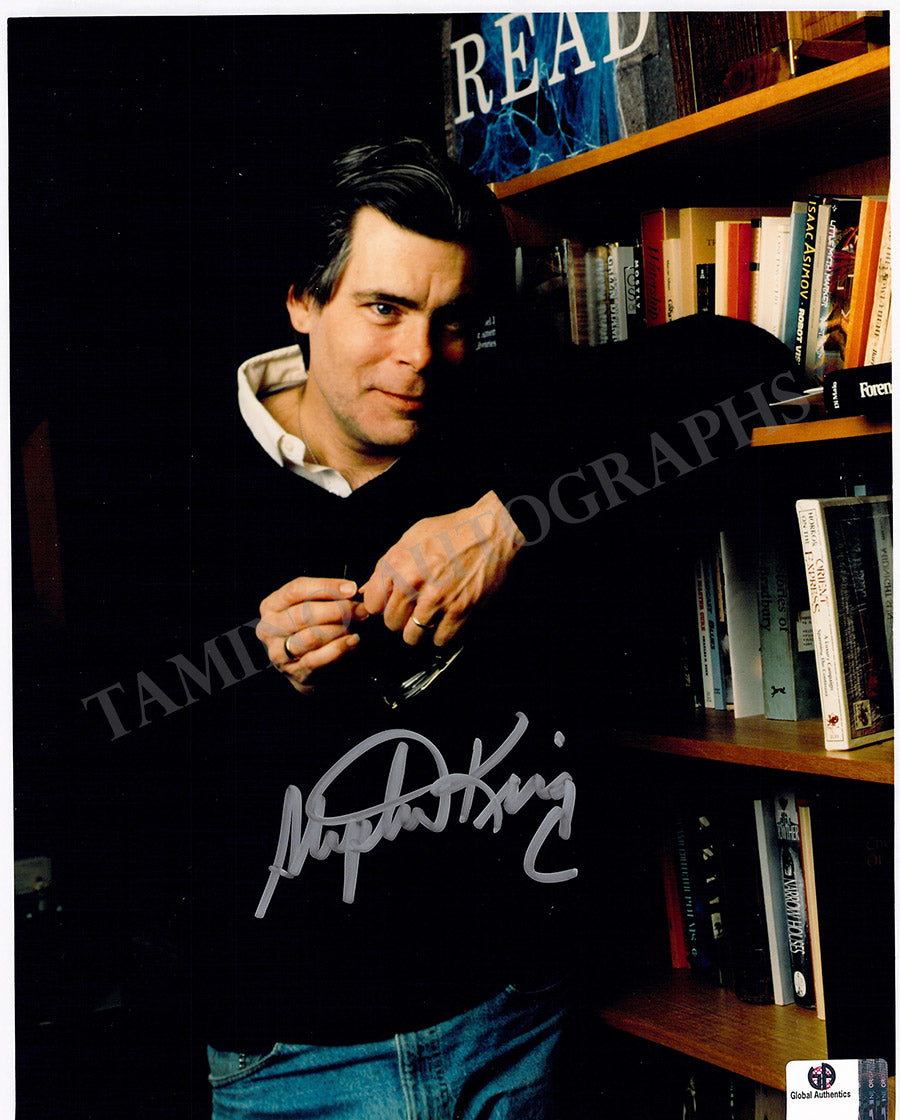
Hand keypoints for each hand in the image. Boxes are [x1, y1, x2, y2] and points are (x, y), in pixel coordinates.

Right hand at [256, 577, 368, 693]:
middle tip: (360, 609)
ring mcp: (279, 652)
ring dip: (339, 629)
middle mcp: (269, 629)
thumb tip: (350, 590)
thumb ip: (325, 596)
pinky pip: (317, 658)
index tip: (351, 589)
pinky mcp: (294, 672)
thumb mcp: (310, 607)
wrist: (308, 666)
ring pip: (311, 636)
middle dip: (338, 609)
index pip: (296, 590)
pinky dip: (338, 648)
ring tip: (357, 624)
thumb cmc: (310, 629)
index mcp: (271, 606)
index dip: (325, 587)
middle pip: (304, 613)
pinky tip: (353, 640)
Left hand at [361, 490, 523, 647]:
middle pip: (391, 622)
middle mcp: (413, 581)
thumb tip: (368, 589)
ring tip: (429, 618)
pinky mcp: (459, 610)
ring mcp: (436, 598)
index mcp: (397, 562)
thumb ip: (388, 564)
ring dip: (420, 631)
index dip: (382, 605)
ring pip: (413, 636)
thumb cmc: (454, 530)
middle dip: (401, 619)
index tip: (391, 604)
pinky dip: (442, 635)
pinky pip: (440, 639)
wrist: (491, 531)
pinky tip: (445, 622)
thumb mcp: (411, 537)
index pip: (372, 604)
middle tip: (413, 610)